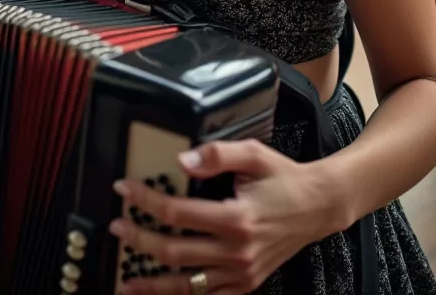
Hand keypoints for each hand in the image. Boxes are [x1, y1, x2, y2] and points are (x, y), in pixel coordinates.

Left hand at [109, 139, 345, 293]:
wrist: (318, 207)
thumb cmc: (284, 178)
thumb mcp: (253, 154)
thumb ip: (216, 154)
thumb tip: (182, 160)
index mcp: (236, 217)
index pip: (177, 213)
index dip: (145, 200)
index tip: (124, 189)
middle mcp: (237, 251)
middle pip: (173, 252)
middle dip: (139, 239)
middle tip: (117, 227)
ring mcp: (242, 273)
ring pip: (186, 285)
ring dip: (151, 282)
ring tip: (125, 278)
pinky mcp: (246, 284)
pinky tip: (161, 293)